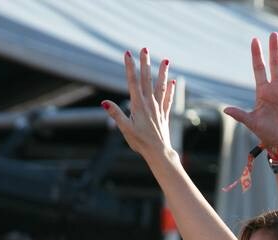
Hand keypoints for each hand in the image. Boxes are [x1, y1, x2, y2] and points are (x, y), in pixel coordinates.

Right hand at [102, 49, 177, 163]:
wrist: (159, 152)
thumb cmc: (140, 142)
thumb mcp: (125, 129)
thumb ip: (116, 114)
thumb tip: (104, 102)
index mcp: (138, 105)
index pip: (133, 82)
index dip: (130, 67)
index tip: (127, 54)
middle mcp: (149, 103)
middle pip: (147, 79)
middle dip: (145, 63)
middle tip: (144, 49)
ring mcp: (158, 108)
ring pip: (161, 86)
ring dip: (162, 72)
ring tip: (165, 60)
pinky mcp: (164, 114)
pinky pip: (168, 99)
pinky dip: (170, 90)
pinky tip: (173, 82)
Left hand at [223, 33, 277, 149]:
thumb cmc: (266, 133)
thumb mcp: (252, 122)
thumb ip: (240, 115)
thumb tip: (225, 110)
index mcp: (263, 91)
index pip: (259, 68)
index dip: (257, 55)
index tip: (254, 40)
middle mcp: (276, 88)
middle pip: (275, 65)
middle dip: (274, 50)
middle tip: (273, 35)